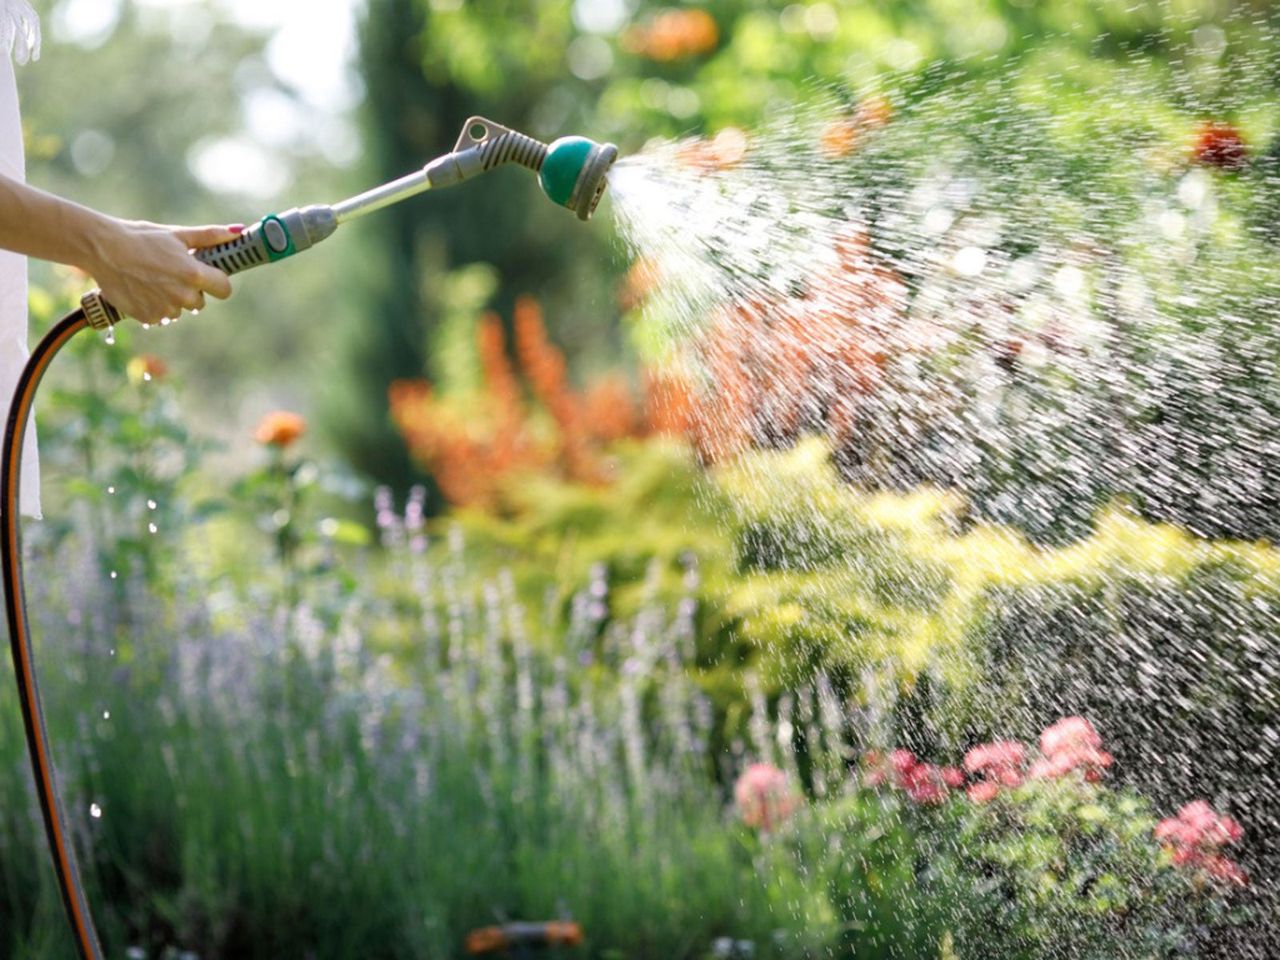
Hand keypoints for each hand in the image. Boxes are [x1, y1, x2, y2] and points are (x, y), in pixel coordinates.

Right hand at [84, 220, 239, 324]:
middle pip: (200, 301)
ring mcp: (165, 309)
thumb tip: (239, 231)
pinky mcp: (148, 317)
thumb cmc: (141, 238)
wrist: (102, 249)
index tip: (206, 274)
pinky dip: (154, 306)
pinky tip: (141, 288)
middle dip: (190, 290)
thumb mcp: (177, 234)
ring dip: (171, 299)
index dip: (217, 281)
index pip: (224, 290)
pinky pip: (160, 316)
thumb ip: (210, 236)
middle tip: (169, 272)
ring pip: (179, 310)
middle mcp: (183, 296)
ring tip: (151, 278)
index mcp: (194, 274)